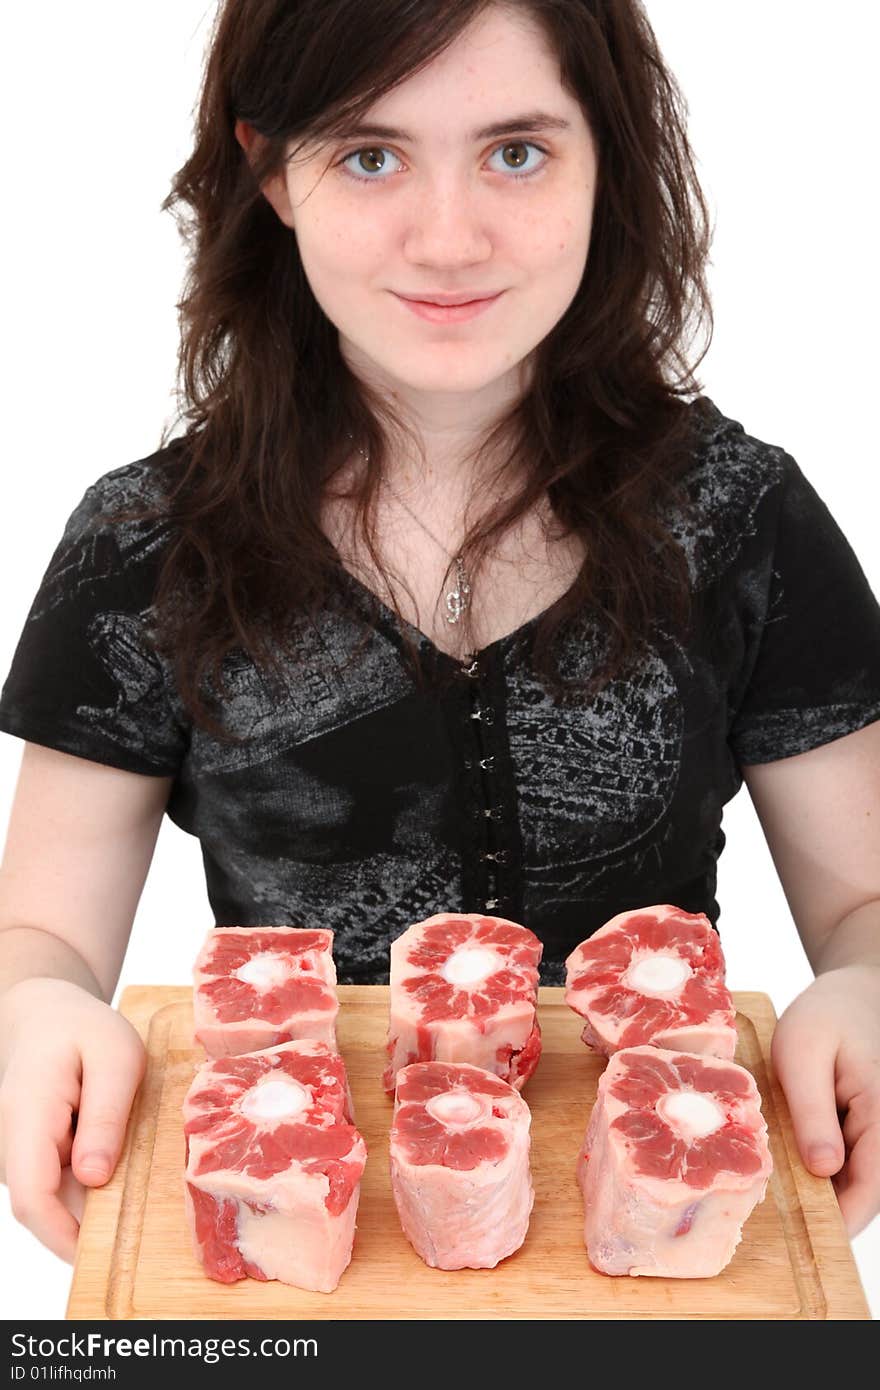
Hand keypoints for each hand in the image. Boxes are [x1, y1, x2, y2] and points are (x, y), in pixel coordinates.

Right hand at [0, 977, 145, 1261]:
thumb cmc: (82, 1028)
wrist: (45, 1014)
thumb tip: (95, 1178)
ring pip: (52, 1196)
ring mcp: (17, 1153)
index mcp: (28, 1115)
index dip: (63, 1235)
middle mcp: (11, 1143)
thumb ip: (107, 1114)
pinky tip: (118, 1157)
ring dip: (92, 1198)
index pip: (31, 1197)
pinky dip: (89, 1182)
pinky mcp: (30, 1157)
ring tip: (134, 1163)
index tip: (103, 1252)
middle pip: (43, 1205)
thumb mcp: (116, 1055)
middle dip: (89, 1219)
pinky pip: (57, 1183)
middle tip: (143, 1207)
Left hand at [771, 964, 879, 1235]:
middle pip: (865, 1192)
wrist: (854, 995)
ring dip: (823, 1185)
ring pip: (858, 1182)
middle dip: (822, 1203)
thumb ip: (814, 1110)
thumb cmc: (827, 1016)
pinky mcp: (872, 1136)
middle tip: (772, 1196)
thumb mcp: (802, 1052)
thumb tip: (824, 1170)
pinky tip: (795, 1150)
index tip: (796, 1230)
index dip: (837, 1220)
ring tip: (779, 1167)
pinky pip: (854, 1166)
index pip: (871, 1191)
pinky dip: (825, 1166)